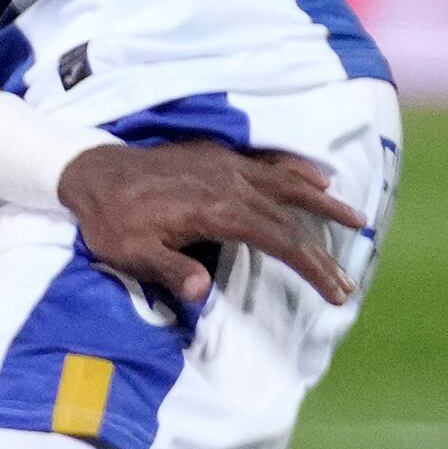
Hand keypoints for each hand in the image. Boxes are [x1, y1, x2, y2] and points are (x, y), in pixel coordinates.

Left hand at [59, 141, 370, 310]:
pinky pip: (267, 161)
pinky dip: (295, 170)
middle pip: (290, 219)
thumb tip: (202, 291)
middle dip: (322, 252)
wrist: (90, 172)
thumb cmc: (111, 219)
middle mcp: (231, 185)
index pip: (280, 241)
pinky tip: (316, 178)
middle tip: (349, 283)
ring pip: (288, 184)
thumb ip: (168, 269)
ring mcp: (227, 167)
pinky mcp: (218, 156)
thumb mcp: (131, 252)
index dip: (312, 267)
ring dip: (324, 203)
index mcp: (218, 212)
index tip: (336, 292)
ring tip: (356, 220)